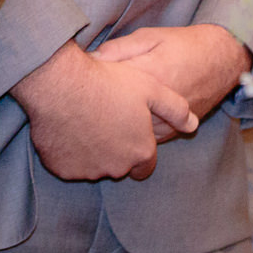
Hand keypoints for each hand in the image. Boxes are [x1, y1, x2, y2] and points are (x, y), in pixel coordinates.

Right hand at [11, 41, 196, 181]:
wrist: (59, 85)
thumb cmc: (107, 82)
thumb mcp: (150, 88)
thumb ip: (174, 109)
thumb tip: (192, 124)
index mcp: (140, 151)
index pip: (145, 166)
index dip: (140, 148)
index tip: (130, 131)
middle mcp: (116, 167)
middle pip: (119, 164)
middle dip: (116, 148)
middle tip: (106, 118)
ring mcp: (87, 170)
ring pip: (94, 164)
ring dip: (92, 150)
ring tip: (86, 118)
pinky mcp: (61, 169)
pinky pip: (69, 163)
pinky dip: (69, 151)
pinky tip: (68, 126)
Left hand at [93, 24, 250, 137]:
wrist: (221, 61)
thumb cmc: (184, 45)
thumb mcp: (151, 36)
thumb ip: (121, 48)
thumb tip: (92, 58)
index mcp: (150, 75)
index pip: (109, 84)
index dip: (89, 83)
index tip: (74, 80)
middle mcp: (159, 103)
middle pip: (117, 113)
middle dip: (96, 109)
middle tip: (78, 102)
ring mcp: (167, 120)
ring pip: (130, 132)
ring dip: (113, 126)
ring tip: (94, 116)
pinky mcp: (174, 131)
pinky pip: (146, 140)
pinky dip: (132, 134)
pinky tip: (119, 125)